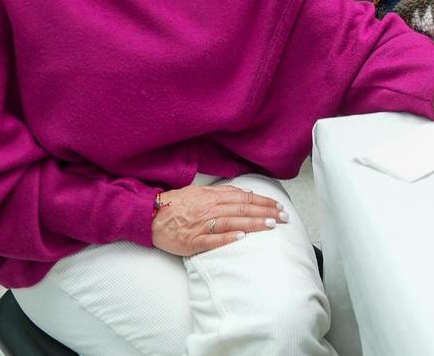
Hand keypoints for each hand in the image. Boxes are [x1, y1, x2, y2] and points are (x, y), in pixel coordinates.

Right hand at [151, 184, 287, 255]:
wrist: (149, 217)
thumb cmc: (175, 205)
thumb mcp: (199, 192)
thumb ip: (222, 192)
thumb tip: (244, 193)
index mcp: (212, 197)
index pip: (244, 199)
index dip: (264, 202)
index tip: (279, 206)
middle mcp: (209, 209)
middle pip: (243, 209)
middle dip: (265, 213)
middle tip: (284, 217)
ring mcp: (201, 225)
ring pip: (232, 223)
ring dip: (253, 224)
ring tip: (270, 225)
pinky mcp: (192, 241)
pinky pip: (212, 239)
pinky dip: (227, 238)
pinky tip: (242, 238)